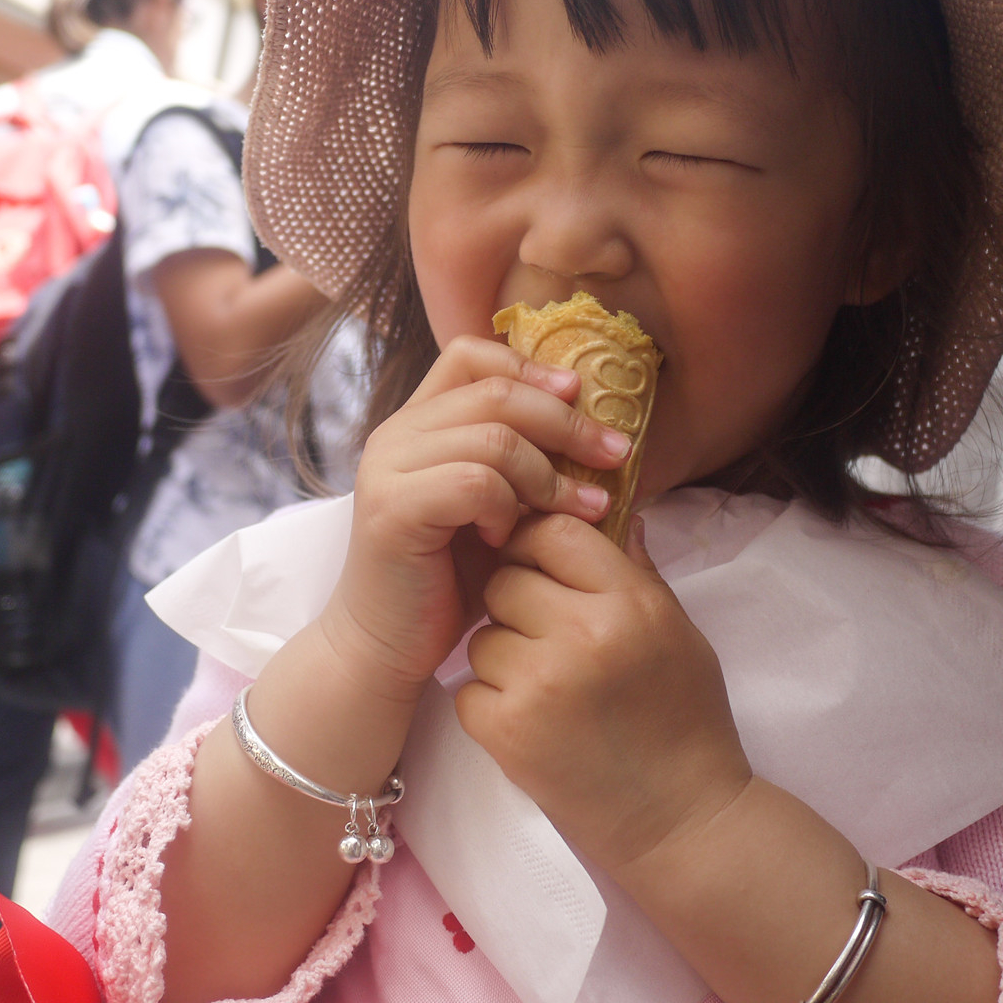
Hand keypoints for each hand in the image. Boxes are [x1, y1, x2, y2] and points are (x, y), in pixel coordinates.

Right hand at [319, 335, 633, 699]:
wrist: (387, 648)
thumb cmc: (450, 582)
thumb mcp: (500, 510)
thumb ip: (529, 468)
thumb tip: (606, 437)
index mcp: (417, 423)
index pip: (470, 354)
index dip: (530, 366)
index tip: (580, 397)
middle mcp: (396, 434)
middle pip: (495, 391)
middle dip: (566, 421)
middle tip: (615, 453)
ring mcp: (388, 469)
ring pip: (492, 437)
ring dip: (549, 474)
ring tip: (582, 509)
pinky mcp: (392, 510)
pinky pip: (474, 482)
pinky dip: (508, 506)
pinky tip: (511, 538)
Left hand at [457, 513, 753, 872]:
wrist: (682, 821)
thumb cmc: (687, 722)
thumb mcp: (680, 633)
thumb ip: (639, 573)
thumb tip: (617, 513)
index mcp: (630, 603)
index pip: (555, 532)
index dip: (539, 544)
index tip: (542, 567)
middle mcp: (583, 635)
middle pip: (506, 579)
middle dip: (517, 602)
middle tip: (545, 636)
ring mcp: (540, 685)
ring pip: (482, 636)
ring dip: (502, 656)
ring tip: (546, 688)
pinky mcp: (507, 732)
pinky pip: (468, 689)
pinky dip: (490, 704)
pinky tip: (531, 723)